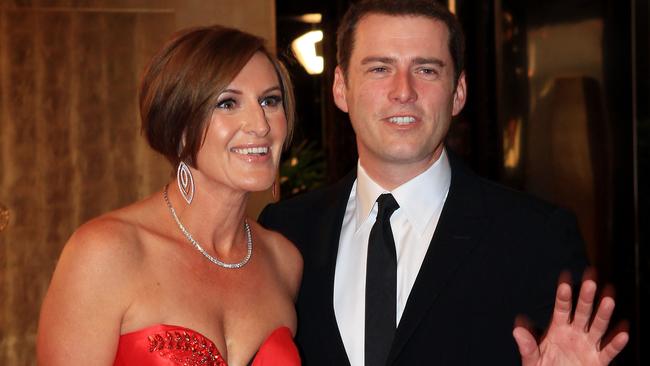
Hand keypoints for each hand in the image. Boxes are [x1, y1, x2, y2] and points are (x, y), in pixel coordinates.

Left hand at [512, 279, 628, 365]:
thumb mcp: (531, 359)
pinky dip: (615, 343)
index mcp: (558, 329)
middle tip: (590, 278)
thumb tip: (517, 329)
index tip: (565, 277)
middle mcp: (575, 334)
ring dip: (603, 314)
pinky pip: (608, 351)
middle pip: (582, 312)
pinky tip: (623, 332)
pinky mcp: (598, 362)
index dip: (563, 295)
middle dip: (586, 297)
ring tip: (608, 298)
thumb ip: (527, 345)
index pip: (561, 308)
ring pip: (598, 327)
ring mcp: (588, 346)